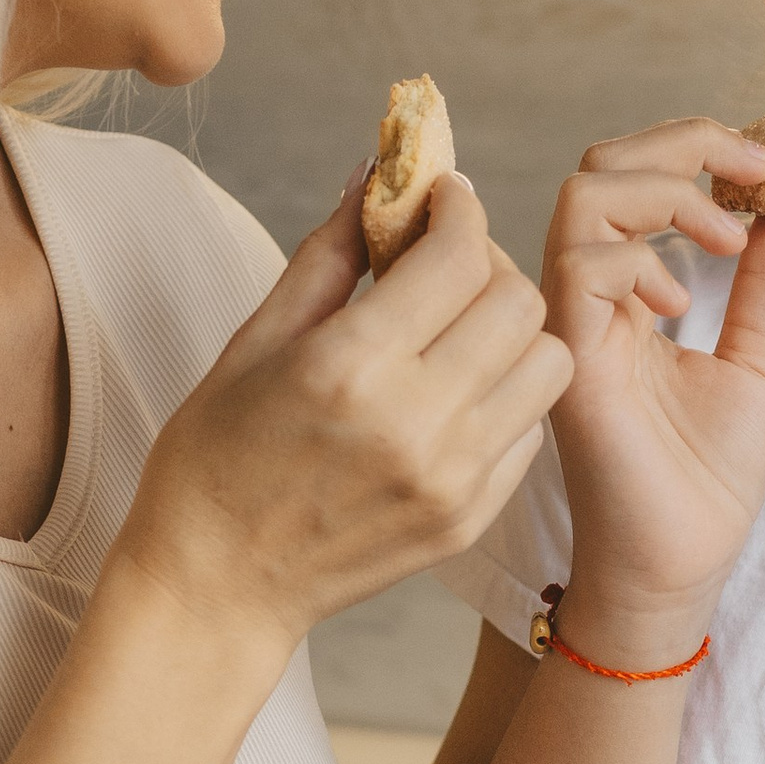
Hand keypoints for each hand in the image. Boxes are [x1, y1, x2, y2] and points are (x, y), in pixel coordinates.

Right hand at [121, 173, 570, 658]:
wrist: (216, 588)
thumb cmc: (215, 460)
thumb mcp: (253, 343)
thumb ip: (327, 255)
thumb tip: (374, 175)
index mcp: (349, 366)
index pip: (457, 256)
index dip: (457, 209)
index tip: (440, 199)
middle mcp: (416, 422)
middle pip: (518, 301)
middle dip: (487, 263)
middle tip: (446, 263)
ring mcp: (453, 478)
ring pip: (549, 363)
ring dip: (513, 330)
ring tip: (460, 329)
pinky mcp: (471, 518)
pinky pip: (531, 428)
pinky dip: (508, 394)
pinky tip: (456, 391)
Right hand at [539, 120, 764, 654]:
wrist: (683, 561)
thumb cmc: (708, 478)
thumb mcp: (758, 355)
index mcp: (628, 292)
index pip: (636, 178)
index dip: (699, 147)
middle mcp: (590, 296)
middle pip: (602, 165)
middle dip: (682, 141)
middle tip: (756, 166)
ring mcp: (572, 322)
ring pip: (582, 195)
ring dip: (666, 192)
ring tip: (725, 237)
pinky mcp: (568, 357)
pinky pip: (580, 265)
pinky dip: (639, 261)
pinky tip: (681, 303)